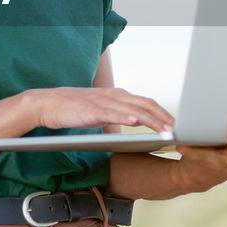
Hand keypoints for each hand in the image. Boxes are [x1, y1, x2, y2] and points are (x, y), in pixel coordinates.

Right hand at [29, 87, 174, 132]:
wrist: (48, 104)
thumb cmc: (74, 109)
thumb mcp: (101, 110)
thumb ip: (118, 113)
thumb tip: (136, 122)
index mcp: (118, 96)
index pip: (146, 102)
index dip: (163, 113)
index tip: (177, 125)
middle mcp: (114, 95)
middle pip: (145, 104)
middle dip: (164, 117)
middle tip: (179, 130)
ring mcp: (103, 102)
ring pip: (132, 109)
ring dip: (151, 120)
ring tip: (165, 130)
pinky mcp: (90, 110)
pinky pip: (111, 113)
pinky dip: (124, 117)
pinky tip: (135, 123)